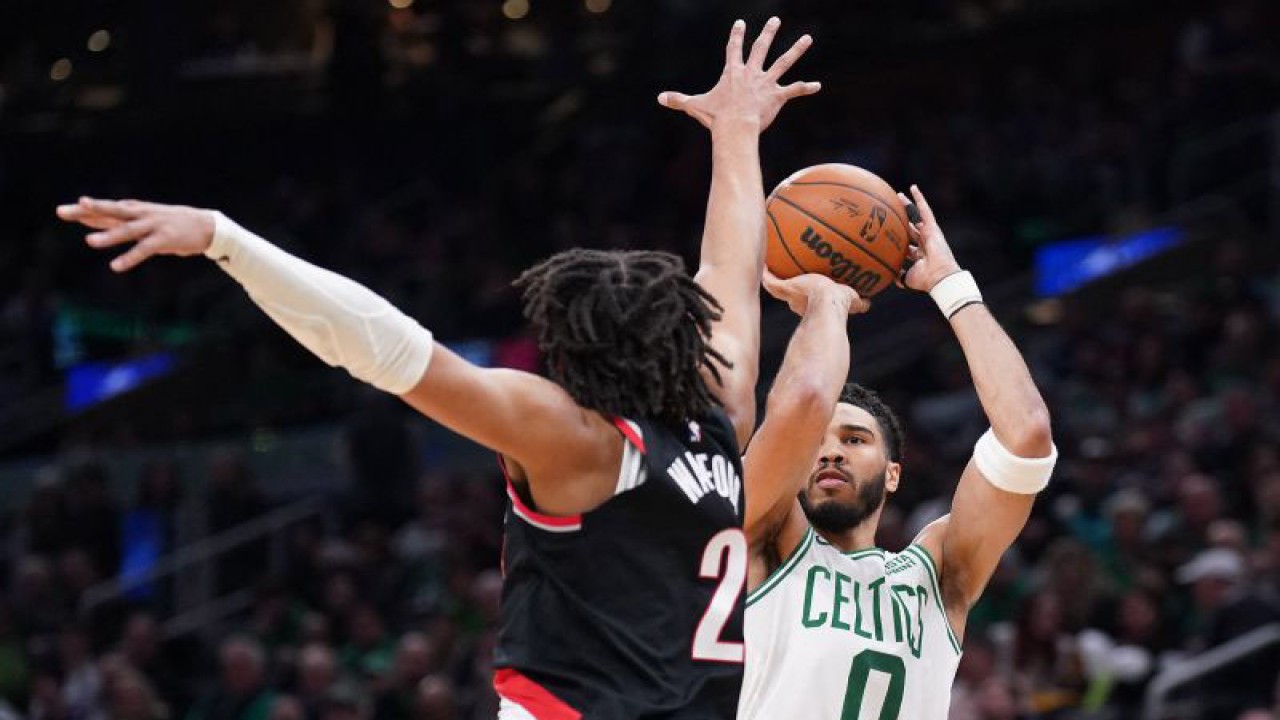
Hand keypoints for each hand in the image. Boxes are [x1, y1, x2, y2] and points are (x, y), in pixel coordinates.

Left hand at [56, 197, 215, 272]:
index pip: (106, 210)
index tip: (64, 210)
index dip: (85, 210)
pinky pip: (144, 249)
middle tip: (69, 211)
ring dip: (109, 236)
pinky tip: (116, 266)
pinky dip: (130, 257)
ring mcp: (154, 226)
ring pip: (127, 230)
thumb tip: (91, 221)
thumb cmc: (173, 224)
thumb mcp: (145, 219)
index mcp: (136, 210)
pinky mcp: (165, 239)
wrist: (208, 226)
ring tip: (90, 242)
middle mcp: (142, 215)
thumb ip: (120, 221)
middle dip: (90, 211)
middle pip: (112, 211)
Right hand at [657, 17, 819, 132]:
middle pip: (761, 48)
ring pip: (783, 62)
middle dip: (768, 33)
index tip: (740, 23)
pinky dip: (806, 88)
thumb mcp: (695, 106)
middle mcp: (751, 73)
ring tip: (807, 38)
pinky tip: (818, 86)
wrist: (735, 127)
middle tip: (775, 20)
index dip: (737, 35)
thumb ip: (678, 100)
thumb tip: (659, 98)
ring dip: (796, 50)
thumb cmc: (715, 117)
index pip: (734, 48)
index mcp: (733, 72)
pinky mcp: (777, 96)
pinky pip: (794, 90)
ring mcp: (766, 83)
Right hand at [763, 269, 870, 316]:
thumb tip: (869, 304)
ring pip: (776, 285)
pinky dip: (765, 271)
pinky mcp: (783, 288)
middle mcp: (797, 301)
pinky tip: (762, 260)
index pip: (805, 299)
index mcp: (812, 303)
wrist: (827, 303)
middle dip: (789, 285)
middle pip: (790, 292)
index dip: (804, 294)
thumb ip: (859, 302)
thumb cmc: (840, 303)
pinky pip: (769, 279)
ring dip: (772, 276)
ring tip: (768, 263)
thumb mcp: (852, 299)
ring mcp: (789, 295)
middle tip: (788, 274)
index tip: (805, 288)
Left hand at [898, 185, 961, 292]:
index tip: (888, 236)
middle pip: (910, 228)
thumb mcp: (906, 278)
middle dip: (902, 220)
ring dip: (908, 205)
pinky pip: (925, 209)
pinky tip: (913, 188)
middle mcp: (924, 243)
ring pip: (916, 216)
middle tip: (892, 211)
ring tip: (898, 196)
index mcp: (919, 256)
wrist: (938, 276)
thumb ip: (897, 275)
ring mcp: (929, 234)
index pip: (907, 246)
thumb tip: (887, 276)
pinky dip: (919, 198)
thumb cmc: (924, 279)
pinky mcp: (932, 227)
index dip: (899, 241)